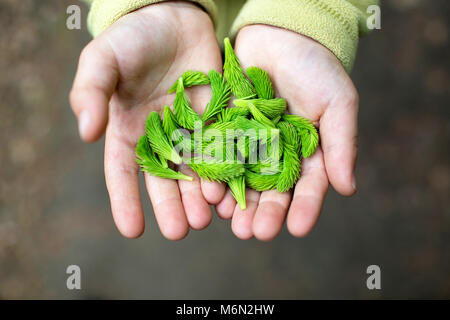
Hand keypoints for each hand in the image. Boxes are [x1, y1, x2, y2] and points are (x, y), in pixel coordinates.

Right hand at [70, 2, 224, 238]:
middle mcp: (160, 139)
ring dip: (199, 196)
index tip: (132, 230)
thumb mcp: (102, 60)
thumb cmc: (132, 39)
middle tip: (179, 231)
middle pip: (164, 180)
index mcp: (128, 132)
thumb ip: (90, 93)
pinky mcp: (217, 120)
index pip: (123, 173)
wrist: (174, 17)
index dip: (125, 201)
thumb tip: (86, 132)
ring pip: (195, 171)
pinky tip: (230, 189)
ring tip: (206, 218)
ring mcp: (191, 131)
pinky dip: (225, 170)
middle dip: (171, 207)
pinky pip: (222, 150)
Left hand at [215, 25, 358, 239]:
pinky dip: (215, 173)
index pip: (307, 187)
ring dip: (237, 202)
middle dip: (264, 212)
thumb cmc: (316, 68)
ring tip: (231, 220)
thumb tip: (348, 189)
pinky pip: (220, 155)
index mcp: (308, 153)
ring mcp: (250, 144)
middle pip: (271, 190)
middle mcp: (277, 155)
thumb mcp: (338, 103)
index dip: (304, 208)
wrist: (281, 36)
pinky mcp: (225, 130)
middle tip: (255, 233)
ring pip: (243, 179)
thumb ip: (342, 144)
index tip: (298, 229)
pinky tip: (210, 192)